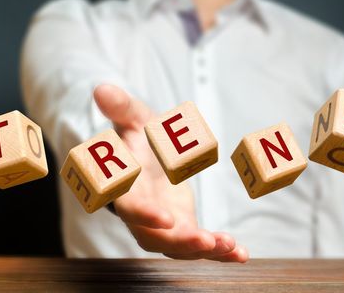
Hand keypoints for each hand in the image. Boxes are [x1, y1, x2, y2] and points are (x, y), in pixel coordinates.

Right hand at [94, 84, 247, 261]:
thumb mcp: (133, 117)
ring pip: (179, 247)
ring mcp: (163, 224)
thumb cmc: (138, 136)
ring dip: (204, 250)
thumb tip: (102, 89)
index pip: (129, 205)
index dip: (144, 213)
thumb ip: (120, 108)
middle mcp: (142, 213)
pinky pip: (198, 244)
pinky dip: (219, 252)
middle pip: (155, 237)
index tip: (165, 218)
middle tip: (207, 241)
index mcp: (127, 187)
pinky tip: (241, 254)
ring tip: (232, 248)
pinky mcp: (182, 226)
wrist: (147, 155)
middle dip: (180, 242)